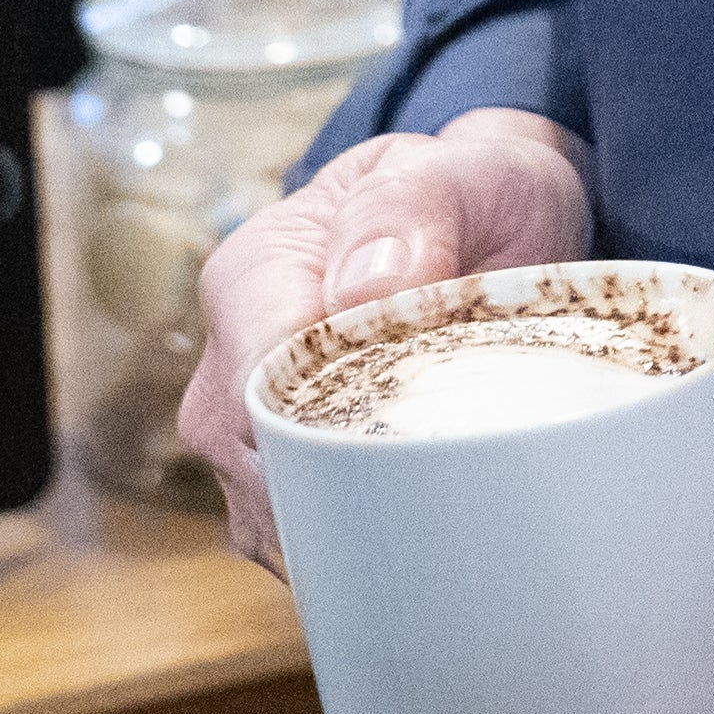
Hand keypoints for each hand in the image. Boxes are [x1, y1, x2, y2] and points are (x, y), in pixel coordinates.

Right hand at [179, 106, 590, 563]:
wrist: (487, 223)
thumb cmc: (468, 194)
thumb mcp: (456, 171)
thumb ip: (407, 211)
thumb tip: (364, 290)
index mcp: (251, 277)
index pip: (256, 383)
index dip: (331, 421)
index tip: (419, 428)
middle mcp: (226, 361)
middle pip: (257, 464)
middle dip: (349, 484)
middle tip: (452, 478)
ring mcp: (243, 429)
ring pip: (272, 515)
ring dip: (356, 520)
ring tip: (443, 498)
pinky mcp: (277, 476)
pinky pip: (298, 536)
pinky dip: (355, 542)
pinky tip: (417, 526)